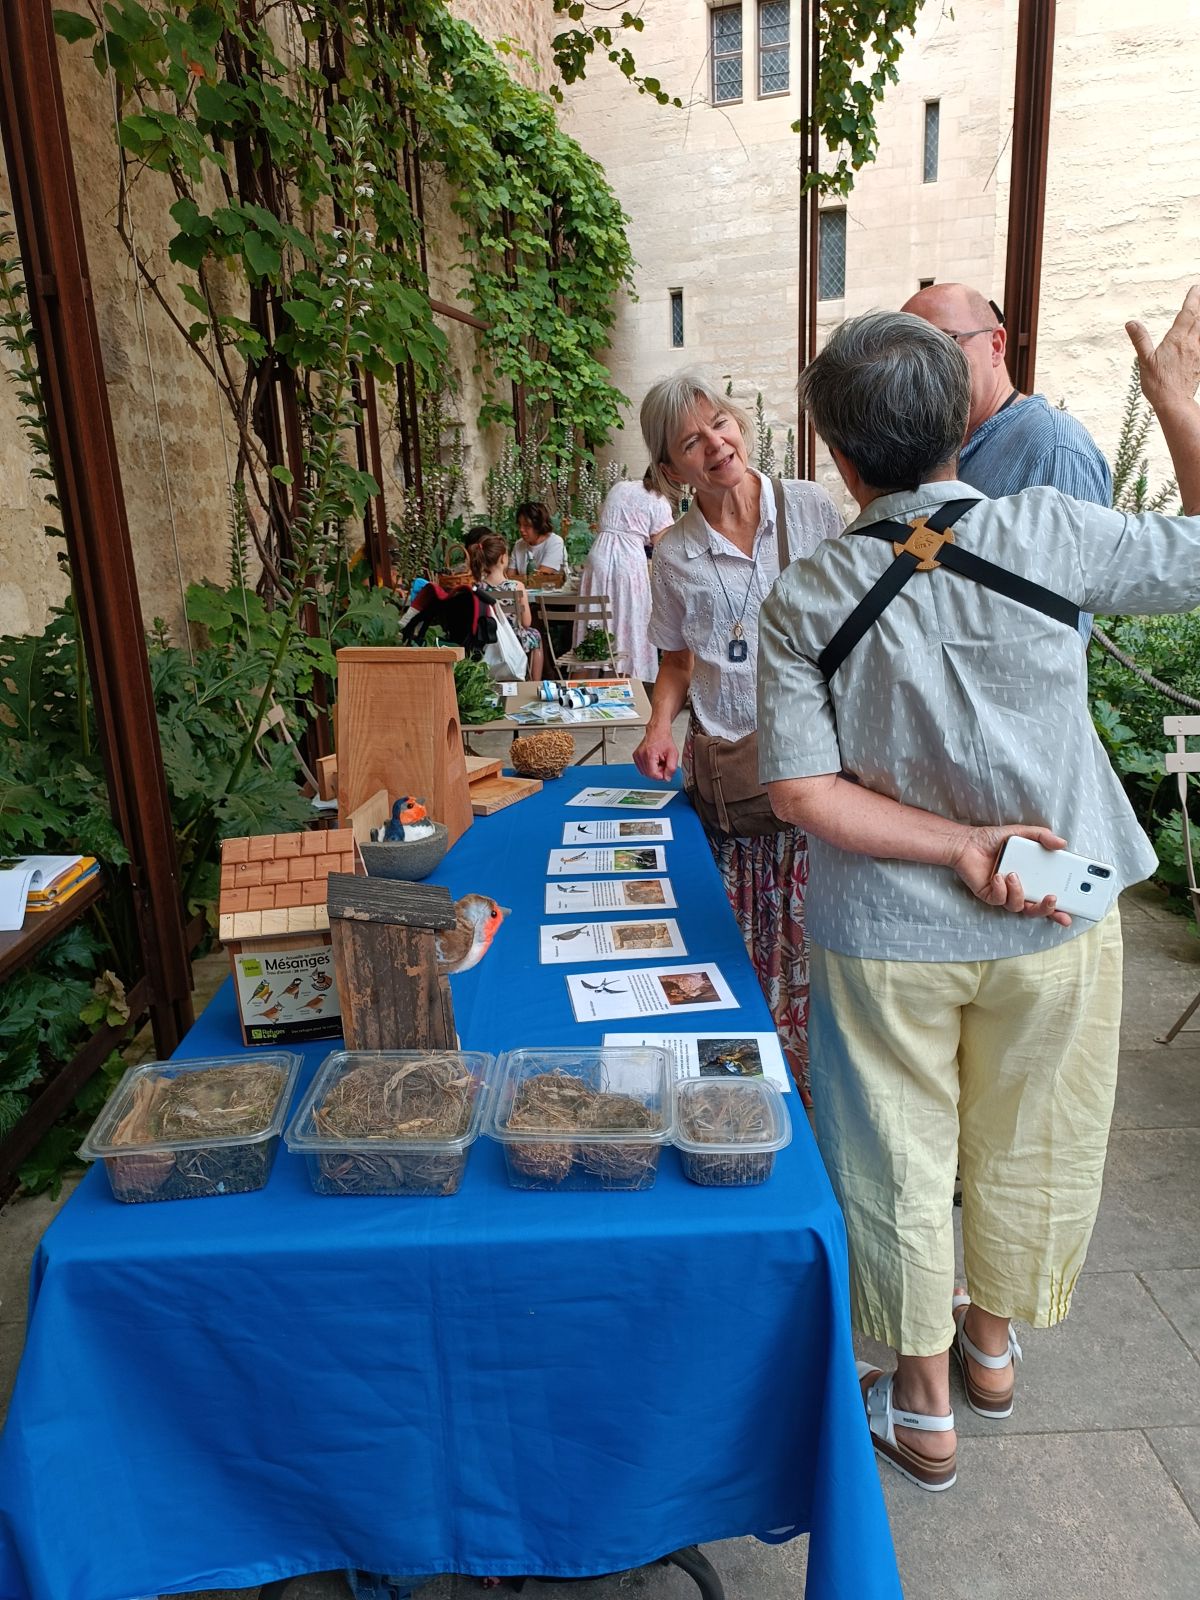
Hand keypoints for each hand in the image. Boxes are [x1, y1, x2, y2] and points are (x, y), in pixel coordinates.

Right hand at [633, 727, 678, 781]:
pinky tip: (653, 761)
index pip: (653, 775)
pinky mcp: (636, 757)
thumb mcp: (673, 754)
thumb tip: (667, 778)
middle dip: (658, 772)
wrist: (657, 731)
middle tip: (663, 763)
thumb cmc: (664, 740)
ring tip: (658, 761)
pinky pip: (642, 769)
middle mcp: (641, 755)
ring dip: (653, 770)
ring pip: (645, 773)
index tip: (665, 769)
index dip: (661, 775)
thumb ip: (671, 768)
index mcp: (649, 754)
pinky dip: (649, 767)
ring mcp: (637, 756)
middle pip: (649, 775)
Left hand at [947, 824, 1072, 925]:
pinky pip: (999, 900)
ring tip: (1012, 874)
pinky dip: (1000, 888)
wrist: (967, 842)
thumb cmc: (995, 839)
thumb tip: (1062, 843)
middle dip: (1047, 909)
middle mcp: (1020, 889)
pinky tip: (997, 876)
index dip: (1063, 906)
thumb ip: (1043, 837)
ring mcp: (1005, 894)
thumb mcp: (1023, 833)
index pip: (1050, 895)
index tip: (1076, 908)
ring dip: (1018, 892)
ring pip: (1018, 907)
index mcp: (1032, 878)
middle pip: (1037, 909)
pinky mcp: (990, 895)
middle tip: (1053, 898)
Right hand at [1126, 284, 1199, 414]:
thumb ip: (1140, 340)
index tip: (1195, 288)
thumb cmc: (1158, 384)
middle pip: (1199, 318)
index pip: (1188, 313)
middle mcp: (1191, 343)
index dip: (1192, 299)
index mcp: (1177, 340)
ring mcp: (1198, 352)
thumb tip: (1131, 323)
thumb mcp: (1145, 361)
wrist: (1174, 403)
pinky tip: (1199, 334)